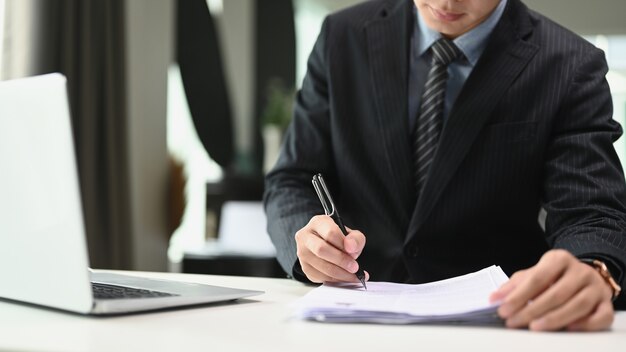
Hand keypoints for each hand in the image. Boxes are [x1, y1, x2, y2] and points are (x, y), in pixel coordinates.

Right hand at [294, 215, 368, 283]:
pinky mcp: (305, 268)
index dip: (343, 244)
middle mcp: (305, 236)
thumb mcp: (351, 234)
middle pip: (321, 249)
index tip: (353, 253)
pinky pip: (320, 277)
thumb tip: (351, 248)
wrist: (327, 245)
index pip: (330, 233)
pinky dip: (335, 280)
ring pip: (321, 266)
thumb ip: (355, 238)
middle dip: (341, 260)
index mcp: (317, 223)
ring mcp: (302, 253)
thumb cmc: (338, 238)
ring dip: (340, 274)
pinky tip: (344, 278)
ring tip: (353, 275)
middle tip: (354, 267)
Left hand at [490, 249, 613, 330]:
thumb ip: (515, 285)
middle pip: (557, 293)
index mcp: (559, 259)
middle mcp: (580, 271)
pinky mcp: (607, 303)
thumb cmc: (554, 277)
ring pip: (578, 305)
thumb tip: (495, 298)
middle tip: (514, 321)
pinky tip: (569, 328)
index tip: (503, 309)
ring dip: (555, 318)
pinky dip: (586, 323)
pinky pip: (601, 316)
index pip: (537, 278)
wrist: (585, 274)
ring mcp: (596, 287)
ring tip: (534, 327)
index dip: (519, 295)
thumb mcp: (534, 274)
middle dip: (533, 310)